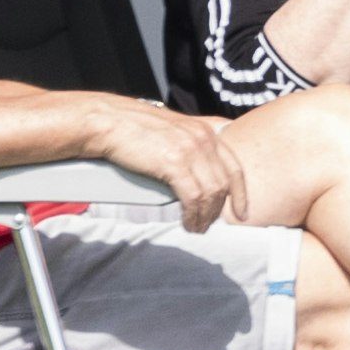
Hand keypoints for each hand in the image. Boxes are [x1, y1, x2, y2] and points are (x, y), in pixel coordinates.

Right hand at [134, 114, 247, 233]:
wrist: (107, 122)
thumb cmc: (132, 128)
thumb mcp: (172, 130)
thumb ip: (190, 144)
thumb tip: (198, 172)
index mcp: (206, 130)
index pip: (234, 167)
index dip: (241, 194)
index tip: (242, 213)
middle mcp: (203, 138)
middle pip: (224, 184)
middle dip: (218, 210)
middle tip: (207, 225)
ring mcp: (191, 149)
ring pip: (211, 193)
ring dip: (205, 216)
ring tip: (196, 228)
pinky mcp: (175, 162)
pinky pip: (193, 197)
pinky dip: (193, 214)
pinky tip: (188, 222)